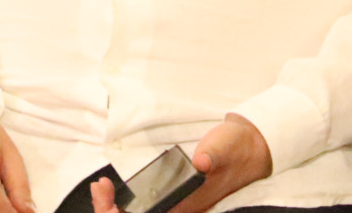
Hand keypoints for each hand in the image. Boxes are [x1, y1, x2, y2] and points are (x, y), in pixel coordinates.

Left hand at [93, 117, 272, 212]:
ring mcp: (183, 206)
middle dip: (114, 211)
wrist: (252, 149)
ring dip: (118, 210)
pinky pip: (152, 209)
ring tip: (102, 191)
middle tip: (99, 190)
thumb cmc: (236, 147)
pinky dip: (129, 206)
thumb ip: (214, 153)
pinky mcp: (181, 200)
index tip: (106, 195)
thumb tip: (202, 162)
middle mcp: (186, 208)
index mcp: (193, 200)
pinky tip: (114, 195)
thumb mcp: (225, 144)